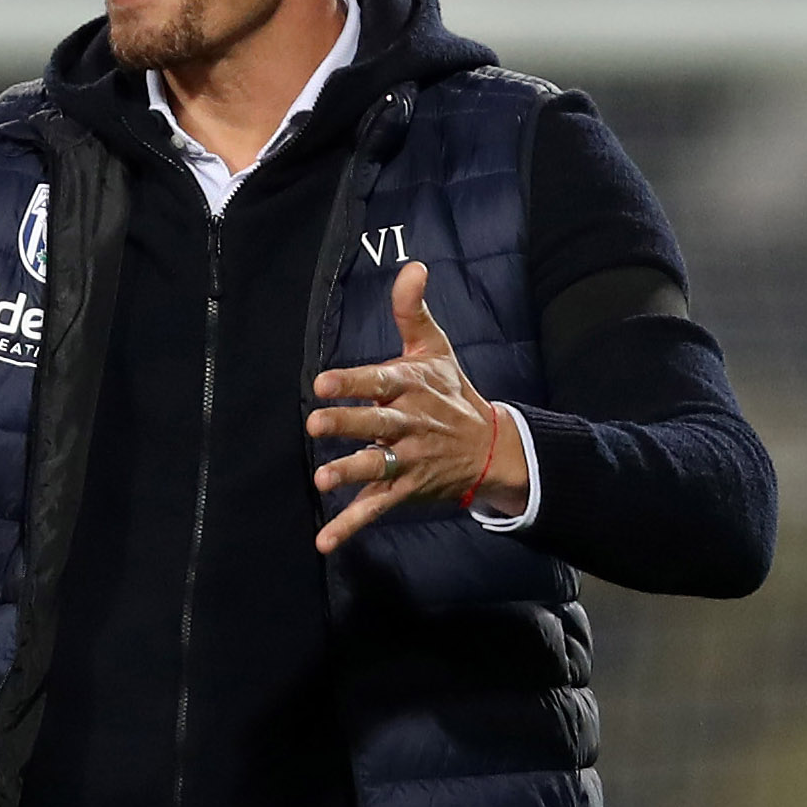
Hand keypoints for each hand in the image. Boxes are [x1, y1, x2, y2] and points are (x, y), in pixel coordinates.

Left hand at [308, 262, 527, 552]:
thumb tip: (412, 266)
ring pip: (376, 467)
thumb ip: (414, 311)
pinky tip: (324, 541)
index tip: (324, 382)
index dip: (352, 382)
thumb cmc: (451, 393)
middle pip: (374, 423)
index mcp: (411, 388)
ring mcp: (408, 460)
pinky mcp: (406, 489)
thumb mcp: (435, 350)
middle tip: (314, 423)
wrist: (491, 447)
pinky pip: (375, 508)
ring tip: (322, 478)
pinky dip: (349, 526)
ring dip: (349, 472)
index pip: (380, 381)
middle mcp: (409, 424)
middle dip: (347, 424)